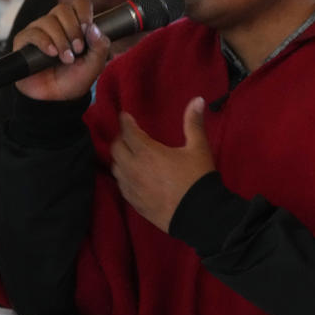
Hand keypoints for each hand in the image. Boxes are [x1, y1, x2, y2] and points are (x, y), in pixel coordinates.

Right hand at [13, 0, 109, 100]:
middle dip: (73, 29)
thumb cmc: (74, 79)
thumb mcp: (95, 65)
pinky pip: (33, 33)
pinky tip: (52, 54)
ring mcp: (38, 30)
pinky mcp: (24, 41)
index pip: (79, 2)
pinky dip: (45, 42)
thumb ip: (100, 46)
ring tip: (66, 59)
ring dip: (61, 39)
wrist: (56, 99)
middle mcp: (55, 23)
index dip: (84, 11)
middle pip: (62, 9)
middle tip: (78, 49)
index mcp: (74, 23)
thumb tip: (93, 28)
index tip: (87, 28)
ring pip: (48, 21)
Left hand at [110, 97, 214, 232]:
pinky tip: (131, 175)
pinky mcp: (134, 202)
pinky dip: (123, 175)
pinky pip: (121, 185)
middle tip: (129, 135)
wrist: (199, 215)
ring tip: (129, 153)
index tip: (125, 116)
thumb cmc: (198, 179)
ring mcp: (132, 187)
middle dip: (121, 138)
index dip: (125, 121)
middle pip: (116, 148)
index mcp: (148, 152)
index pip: (128, 132)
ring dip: (120, 157)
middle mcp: (134, 168)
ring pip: (116, 167)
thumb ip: (194, 123)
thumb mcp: (198, 148)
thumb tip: (197, 99)